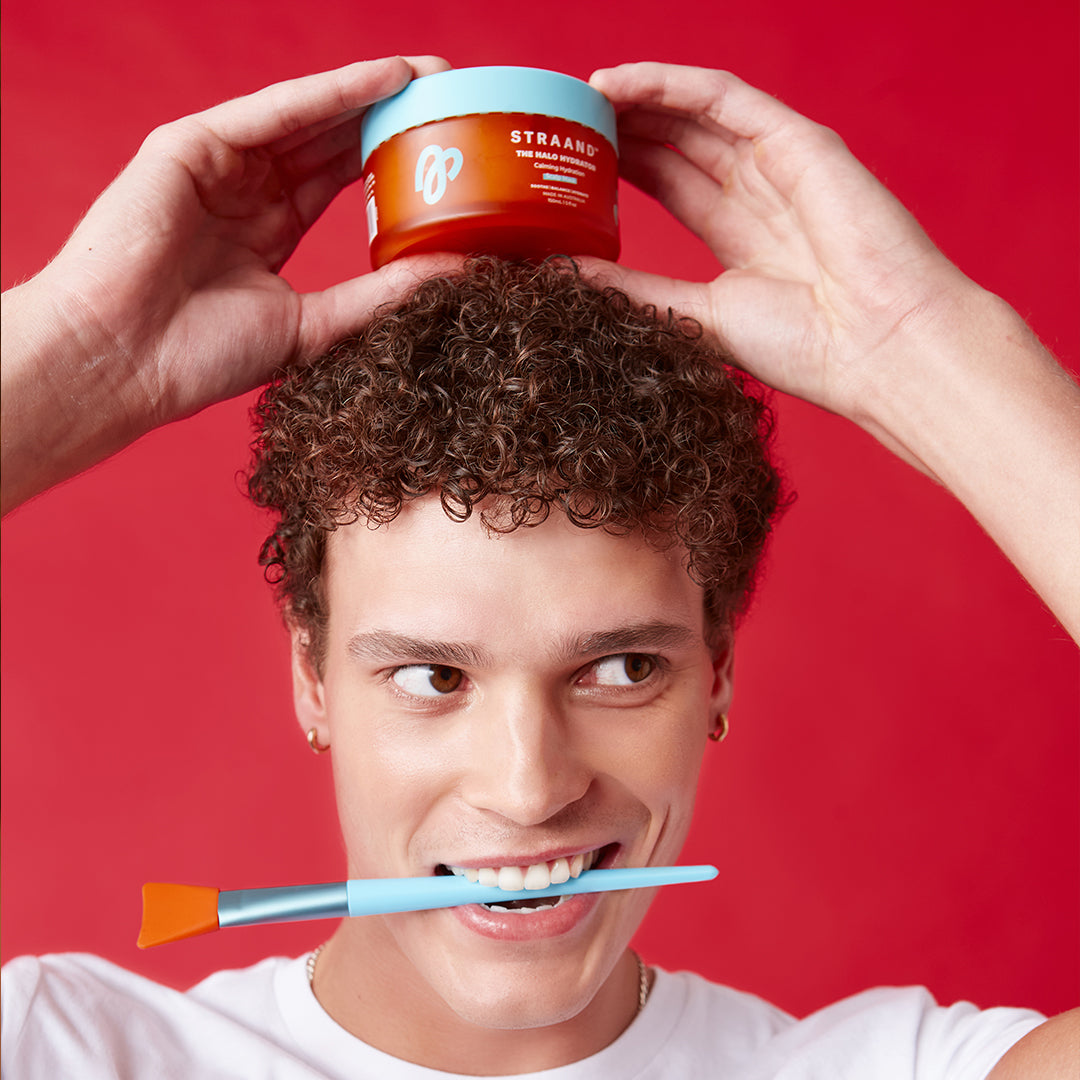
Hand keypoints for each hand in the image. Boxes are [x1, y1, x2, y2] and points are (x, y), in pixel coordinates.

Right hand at [2, 56, 459, 512]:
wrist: (125, 363)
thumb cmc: (204, 355)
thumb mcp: (315, 324)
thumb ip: (382, 294)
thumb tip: (458, 273)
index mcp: (268, 230)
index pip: (338, 179)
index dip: (389, 158)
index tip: (446, 149)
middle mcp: (245, 190)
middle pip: (328, 140)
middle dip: (388, 116)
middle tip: (452, 96)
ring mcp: (217, 165)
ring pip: (307, 117)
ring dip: (370, 93)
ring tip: (431, 77)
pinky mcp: (190, 146)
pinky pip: (273, 112)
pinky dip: (330, 94)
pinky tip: (382, 79)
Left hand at [584, 63, 975, 434]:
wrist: (877, 348)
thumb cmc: (804, 346)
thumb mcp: (696, 314)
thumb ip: (633, 290)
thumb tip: (564, 276)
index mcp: (743, 237)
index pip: (672, 185)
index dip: (624, 167)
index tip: (574, 165)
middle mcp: (761, 194)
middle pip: (679, 145)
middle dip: (625, 130)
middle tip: (569, 124)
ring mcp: (781, 164)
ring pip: (696, 115)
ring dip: (639, 99)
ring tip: (584, 96)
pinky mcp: (799, 141)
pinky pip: (725, 96)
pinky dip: (672, 84)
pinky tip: (623, 81)